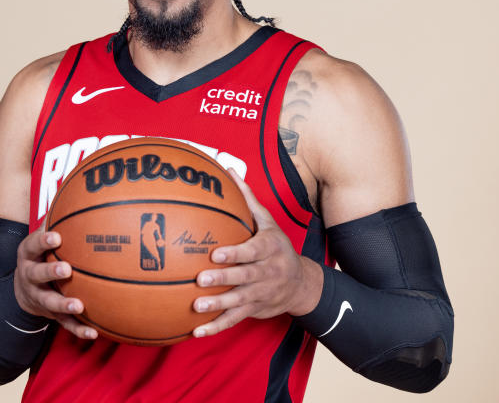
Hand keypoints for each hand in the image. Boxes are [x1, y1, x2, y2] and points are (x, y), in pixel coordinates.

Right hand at [13, 227, 97, 339]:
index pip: (33, 244)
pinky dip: (79, 329)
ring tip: (78, 305)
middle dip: (50, 272)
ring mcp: (39, 297)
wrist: (22, 288)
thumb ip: (57, 216)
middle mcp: (29, 276)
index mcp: (28, 253)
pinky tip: (95, 332)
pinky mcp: (50, 316)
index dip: (43, 240)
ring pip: (48, 303)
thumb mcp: (42, 235)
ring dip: (63, 305)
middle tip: (66, 269)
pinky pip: (64, 325)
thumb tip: (78, 184)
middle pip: (37, 274)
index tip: (56, 236)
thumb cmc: (41, 253)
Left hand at [191, 170, 322, 337]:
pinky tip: (196, 331)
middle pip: (246, 277)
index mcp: (270, 249)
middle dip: (224, 279)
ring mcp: (262, 294)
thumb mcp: (267, 222)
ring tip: (196, 306)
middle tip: (200, 279)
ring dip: (218, 306)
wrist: (301, 283)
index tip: (215, 253)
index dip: (236, 254)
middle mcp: (268, 273)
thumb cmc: (276, 246)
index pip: (253, 251)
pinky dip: (217, 326)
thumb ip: (246, 198)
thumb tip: (228, 168)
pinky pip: (235, 320)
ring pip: (240, 301)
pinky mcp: (256, 310)